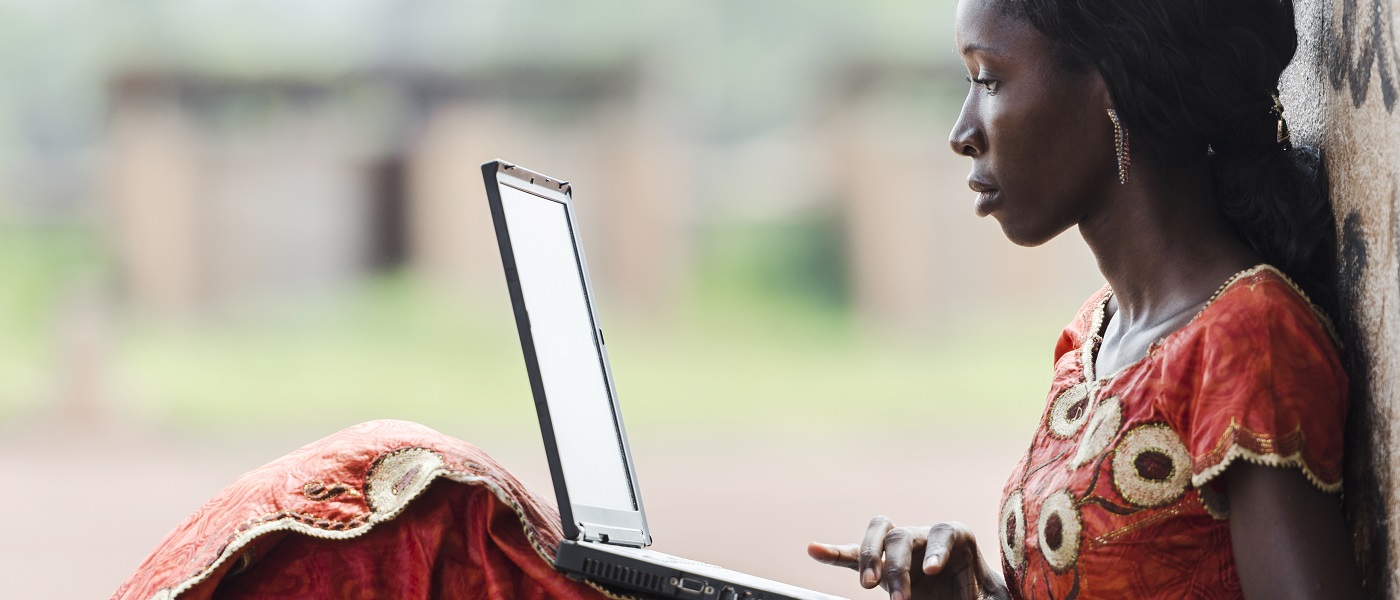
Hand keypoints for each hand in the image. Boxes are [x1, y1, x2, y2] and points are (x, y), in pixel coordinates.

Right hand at [808, 516, 1008, 599]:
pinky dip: (834, 552)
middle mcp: (924, 536)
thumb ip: (989, 599)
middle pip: (903, 536)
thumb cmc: (983, 597)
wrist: (967, 598)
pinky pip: (852, 554)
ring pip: (878, 534)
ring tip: (867, 585)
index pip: (944, 533)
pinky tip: (813, 549)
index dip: (936, 549)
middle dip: (897, 568)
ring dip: (869, 557)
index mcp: (956, 539)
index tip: (930, 571)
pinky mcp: (879, 565)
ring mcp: (899, 548)